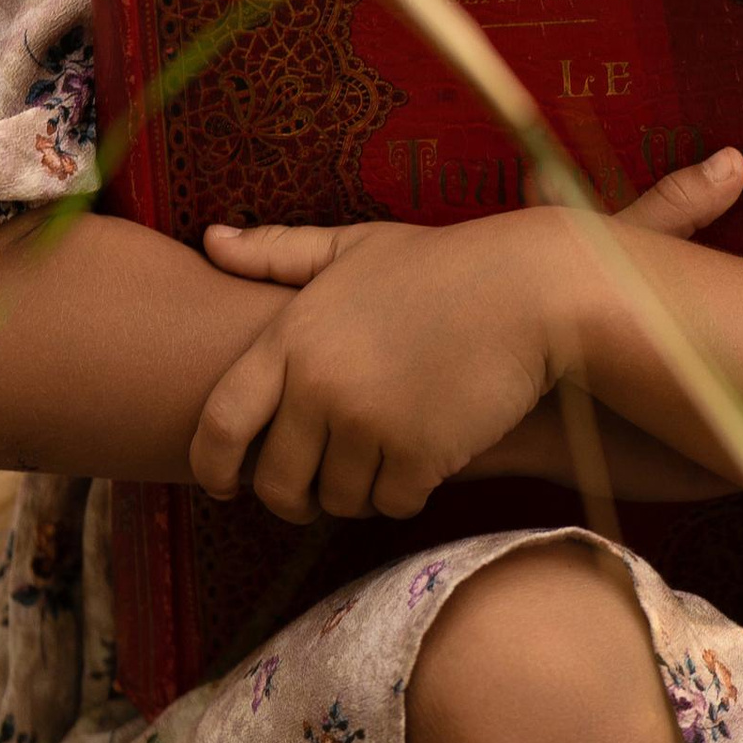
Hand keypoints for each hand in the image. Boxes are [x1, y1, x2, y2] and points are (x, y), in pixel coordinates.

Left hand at [193, 147, 742, 521]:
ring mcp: (367, 423)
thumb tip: (210, 239)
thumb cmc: (445, 265)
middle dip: (291, 497)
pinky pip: (392, 503)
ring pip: (338, 499)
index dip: (212, 465)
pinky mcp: (417, 454)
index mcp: (291, 338)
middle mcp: (319, 386)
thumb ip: (278, 251)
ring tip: (377, 466)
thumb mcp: (356, 247)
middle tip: (312, 493)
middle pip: (277, 481)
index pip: (220, 423)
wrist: (532, 290)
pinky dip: (403, 494)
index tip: (223, 482)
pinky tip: (422, 464)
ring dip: (355, 494)